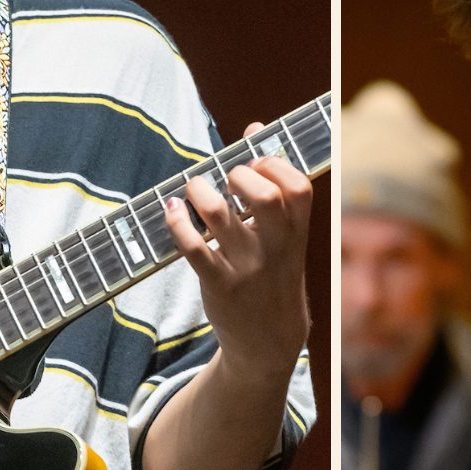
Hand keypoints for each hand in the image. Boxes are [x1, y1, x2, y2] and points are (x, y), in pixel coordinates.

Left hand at [163, 123, 313, 383]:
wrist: (269, 341)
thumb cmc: (272, 274)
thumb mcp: (285, 236)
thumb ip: (273, 186)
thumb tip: (255, 128)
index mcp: (296, 233)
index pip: (298, 187)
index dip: (274, 165)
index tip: (256, 162)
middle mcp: (275, 249)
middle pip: (264, 197)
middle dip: (238, 175)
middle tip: (225, 179)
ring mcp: (247, 268)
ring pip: (219, 216)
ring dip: (199, 191)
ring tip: (193, 188)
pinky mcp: (218, 285)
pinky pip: (192, 248)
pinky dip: (176, 222)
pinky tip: (172, 210)